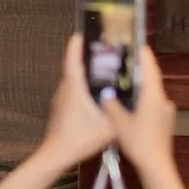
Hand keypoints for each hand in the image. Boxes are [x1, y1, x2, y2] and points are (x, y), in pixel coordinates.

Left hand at [39, 35, 117, 168]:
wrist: (57, 155)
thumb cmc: (80, 138)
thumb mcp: (109, 125)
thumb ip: (119, 109)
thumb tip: (131, 97)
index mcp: (74, 88)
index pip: (73, 60)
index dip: (76, 45)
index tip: (81, 33)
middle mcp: (65, 90)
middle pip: (74, 68)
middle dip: (86, 58)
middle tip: (103, 52)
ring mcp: (61, 100)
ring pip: (73, 81)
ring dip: (85, 75)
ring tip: (104, 72)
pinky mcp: (61, 109)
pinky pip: (72, 92)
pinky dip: (83, 88)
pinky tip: (96, 95)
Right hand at [105, 44, 178, 171]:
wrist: (156, 165)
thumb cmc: (139, 143)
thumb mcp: (119, 123)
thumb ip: (111, 105)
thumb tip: (104, 93)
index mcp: (154, 97)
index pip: (150, 69)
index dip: (144, 55)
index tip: (137, 44)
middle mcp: (163, 100)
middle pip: (152, 79)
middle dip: (140, 69)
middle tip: (126, 60)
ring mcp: (166, 111)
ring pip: (152, 92)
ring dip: (141, 85)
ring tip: (125, 79)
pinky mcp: (165, 120)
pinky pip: (153, 103)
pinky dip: (143, 99)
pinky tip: (131, 103)